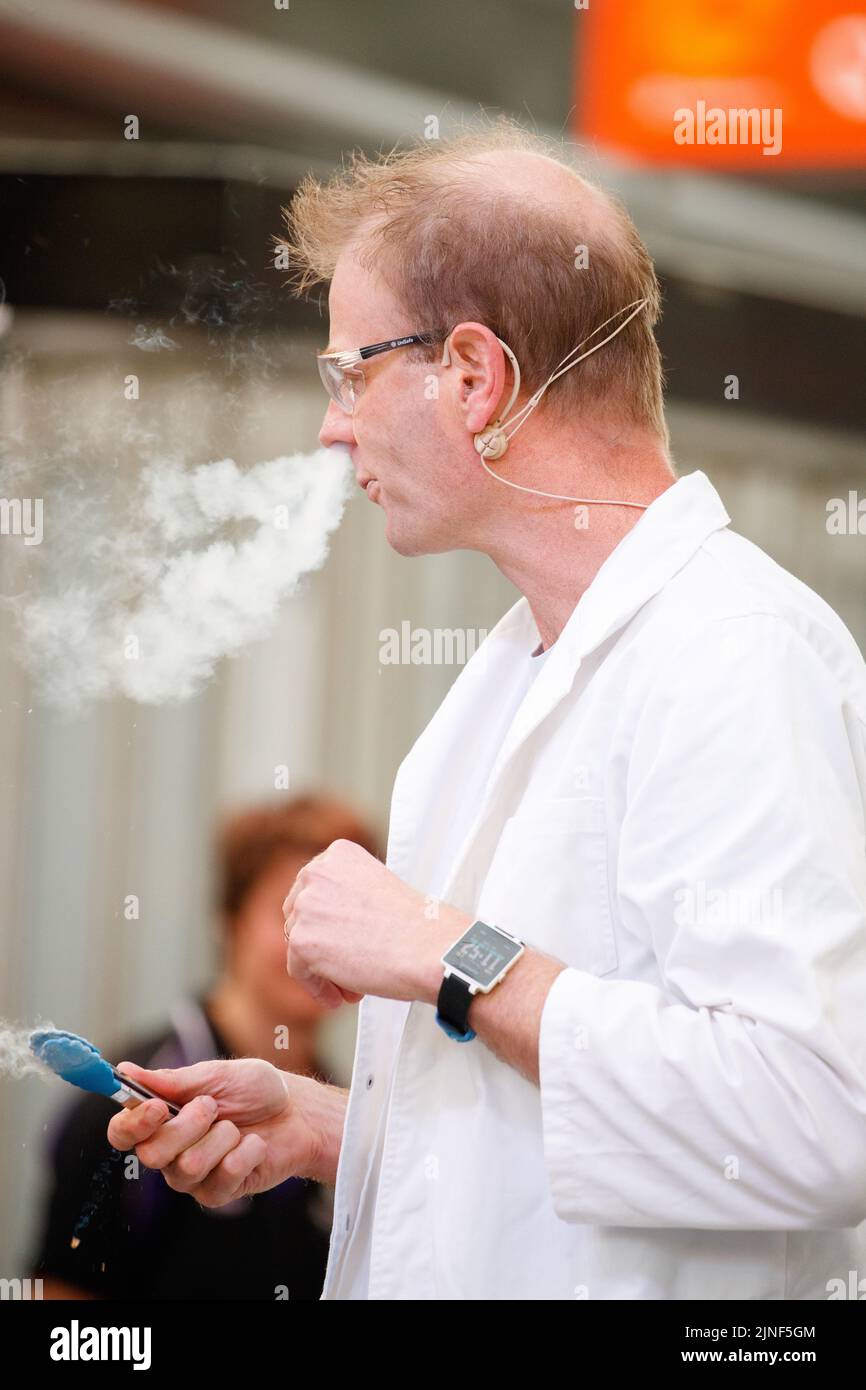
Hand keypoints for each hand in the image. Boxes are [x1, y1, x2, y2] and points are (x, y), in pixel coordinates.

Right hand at [106, 1058, 327, 1205]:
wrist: (296, 1112)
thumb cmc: (254, 1090)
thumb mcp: (215, 1075)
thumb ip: (171, 1080)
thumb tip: (125, 1070)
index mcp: (161, 1118)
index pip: (122, 1132)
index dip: (133, 1123)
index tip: (158, 1106)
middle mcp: (168, 1151)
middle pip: (150, 1155)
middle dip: (188, 1125)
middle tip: (214, 1106)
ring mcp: (191, 1176)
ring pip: (186, 1168)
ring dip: (221, 1138)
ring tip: (237, 1127)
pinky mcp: (217, 1193)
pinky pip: (221, 1179)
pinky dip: (245, 1153)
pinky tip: (255, 1145)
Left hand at [282, 838, 469, 1006]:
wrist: (429, 948)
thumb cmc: (416, 926)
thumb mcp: (377, 891)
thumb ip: (346, 897)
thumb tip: (326, 926)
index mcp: (339, 854)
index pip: (313, 889)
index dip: (325, 920)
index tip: (339, 939)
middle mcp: (316, 873)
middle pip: (299, 915)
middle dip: (320, 944)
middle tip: (345, 967)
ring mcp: (306, 905)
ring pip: (298, 944)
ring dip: (322, 968)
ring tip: (349, 987)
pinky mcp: (302, 940)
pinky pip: (299, 970)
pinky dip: (317, 987)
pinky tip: (338, 997)